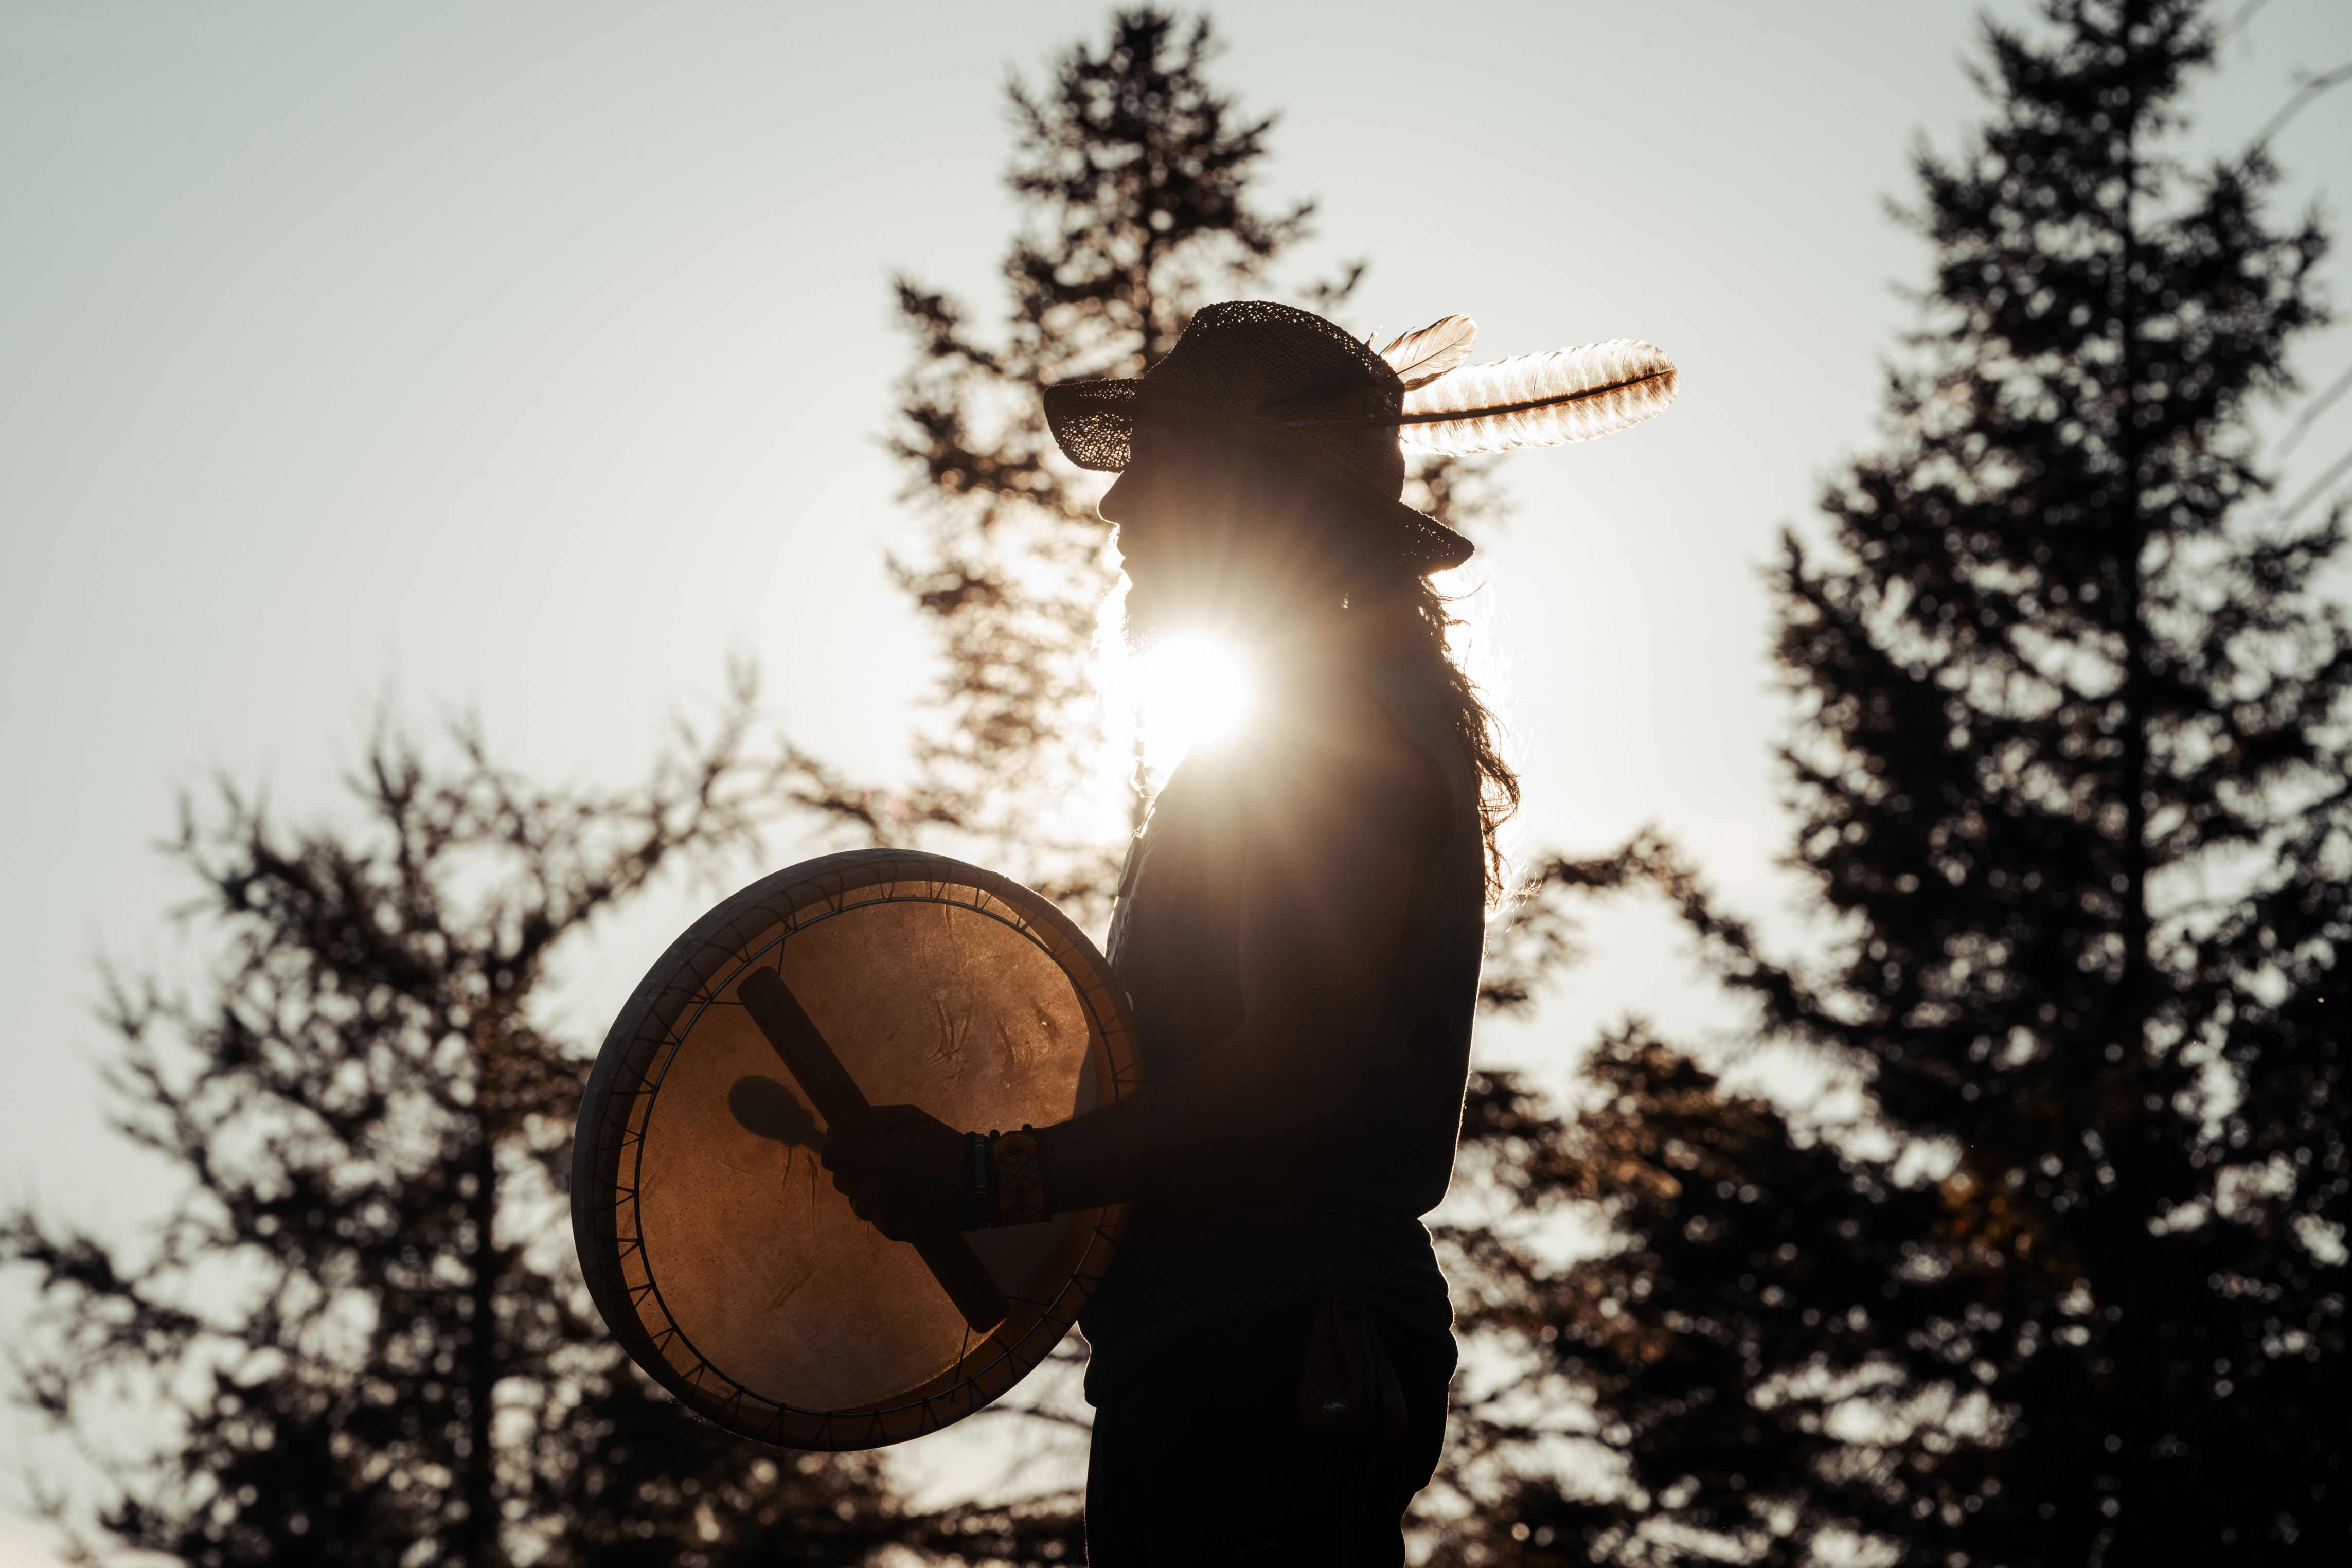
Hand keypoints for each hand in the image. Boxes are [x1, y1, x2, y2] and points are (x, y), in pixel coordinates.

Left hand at [817, 1104, 964, 1240]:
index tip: (848, 1147)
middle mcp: (874, 1190)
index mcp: (876, 1159)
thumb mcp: (911, 1119)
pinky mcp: (893, 1231)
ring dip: (867, 1190)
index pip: (830, 1157)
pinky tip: (906, 1199)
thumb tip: (839, 1127)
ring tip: (894, 1182)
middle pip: (840, 1181)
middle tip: (875, 1163)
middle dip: (852, 1169)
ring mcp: (883, 1214)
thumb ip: (874, 1118)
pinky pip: (875, 1216)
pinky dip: (884, 1208)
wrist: (978, 1185)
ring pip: (857, 1200)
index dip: (837, 1149)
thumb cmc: (943, 1146)